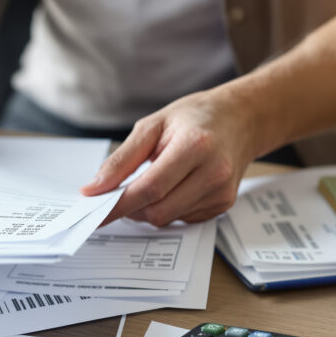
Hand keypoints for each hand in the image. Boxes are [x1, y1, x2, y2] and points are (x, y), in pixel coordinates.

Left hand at [81, 87, 260, 225]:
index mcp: (195, 146)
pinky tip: (175, 185)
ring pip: (168, 218)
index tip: (95, 214)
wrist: (240, 119)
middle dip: (132, 208)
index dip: (118, 205)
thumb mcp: (152, 125)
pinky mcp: (224, 204)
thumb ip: (122, 159)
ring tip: (155, 179)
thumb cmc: (195, 117)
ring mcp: (221, 192)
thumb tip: (94, 188)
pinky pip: (183, 219)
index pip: (149, 188)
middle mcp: (213, 173)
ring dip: (150, 208)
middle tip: (121, 192)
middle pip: (158, 211)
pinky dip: (169, 207)